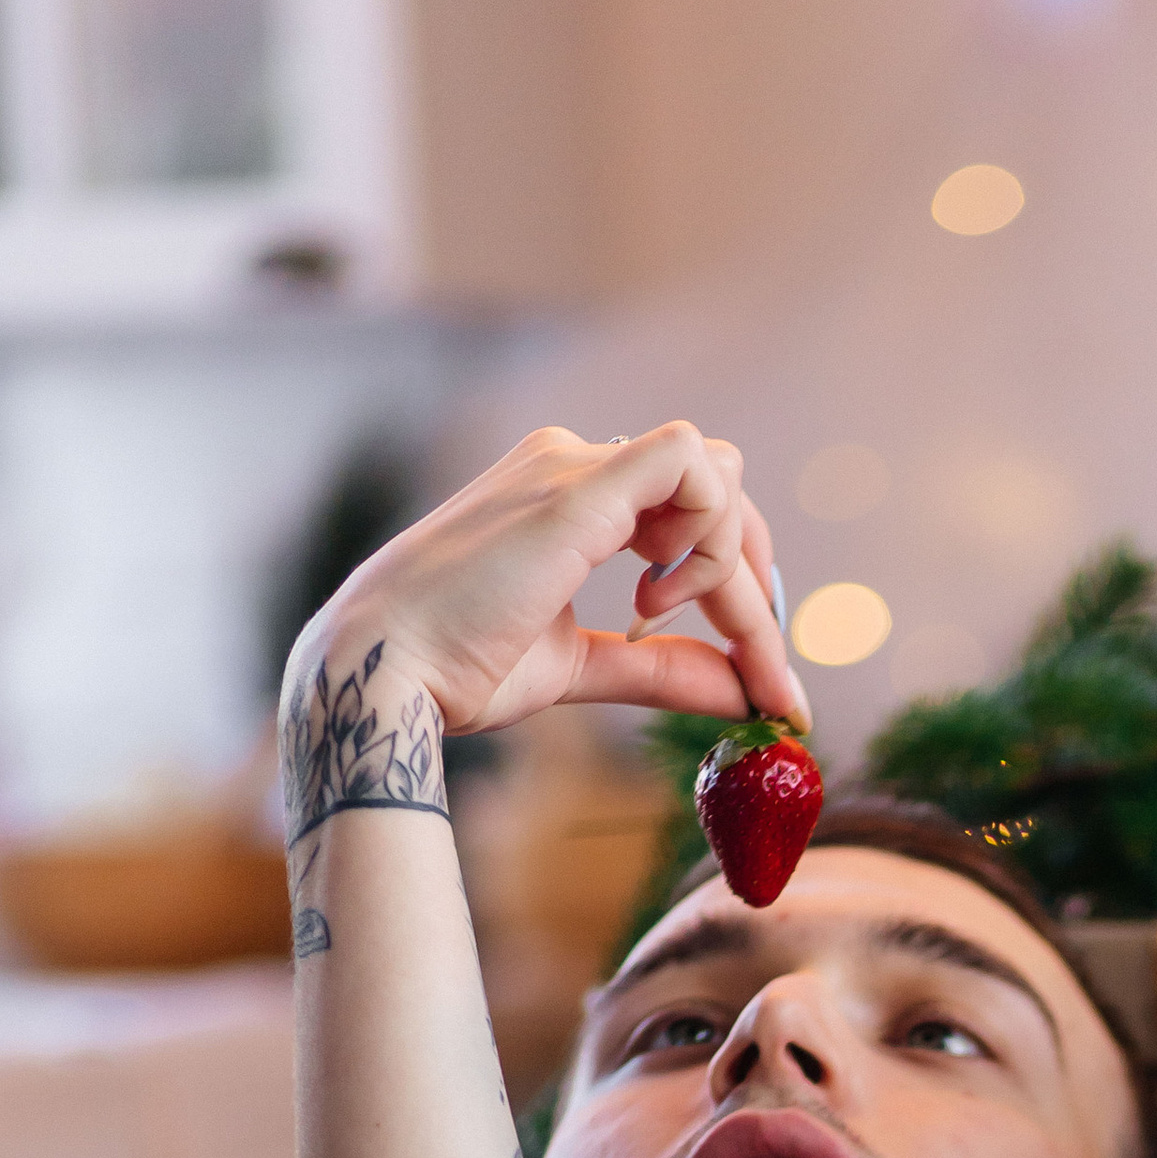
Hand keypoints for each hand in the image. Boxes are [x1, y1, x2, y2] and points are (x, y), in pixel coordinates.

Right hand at [286, 420, 810, 743]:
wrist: (386, 671)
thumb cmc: (457, 669)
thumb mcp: (583, 667)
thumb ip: (662, 669)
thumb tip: (744, 694)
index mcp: (571, 498)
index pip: (689, 514)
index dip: (738, 592)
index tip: (764, 679)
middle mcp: (575, 464)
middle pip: (716, 494)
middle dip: (755, 593)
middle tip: (769, 682)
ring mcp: (574, 466)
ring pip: (717, 473)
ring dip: (730, 568)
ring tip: (666, 627)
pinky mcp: (577, 487)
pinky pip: (694, 463)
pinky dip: (709, 537)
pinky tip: (659, 599)